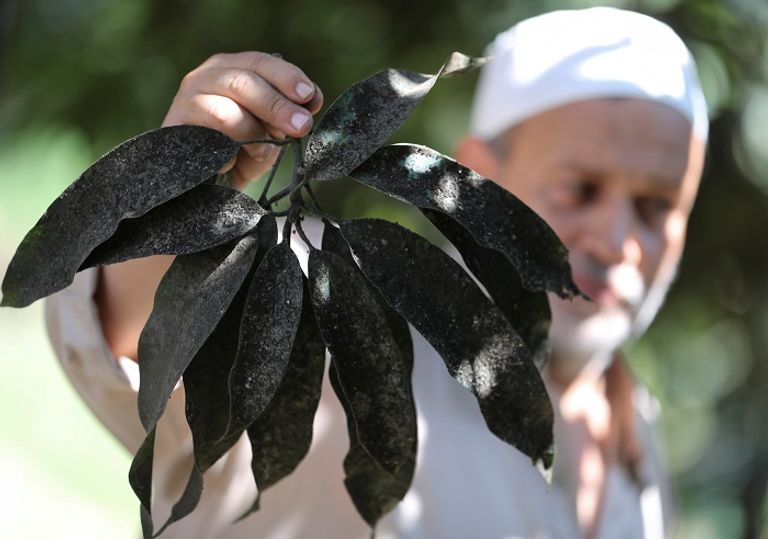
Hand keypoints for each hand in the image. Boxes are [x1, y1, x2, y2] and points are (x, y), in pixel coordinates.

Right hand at [162, 52, 322, 188]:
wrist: (202, 184)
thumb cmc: (239, 151)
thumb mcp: (270, 131)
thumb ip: (288, 113)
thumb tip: (312, 100)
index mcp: (234, 68)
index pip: (261, 63)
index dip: (287, 77)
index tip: (309, 96)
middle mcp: (208, 75)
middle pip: (245, 81)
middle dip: (278, 105)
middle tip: (302, 126)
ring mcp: (189, 97)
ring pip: (229, 110)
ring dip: (254, 133)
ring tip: (262, 151)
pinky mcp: (176, 124)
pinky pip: (211, 134)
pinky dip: (229, 149)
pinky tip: (232, 161)